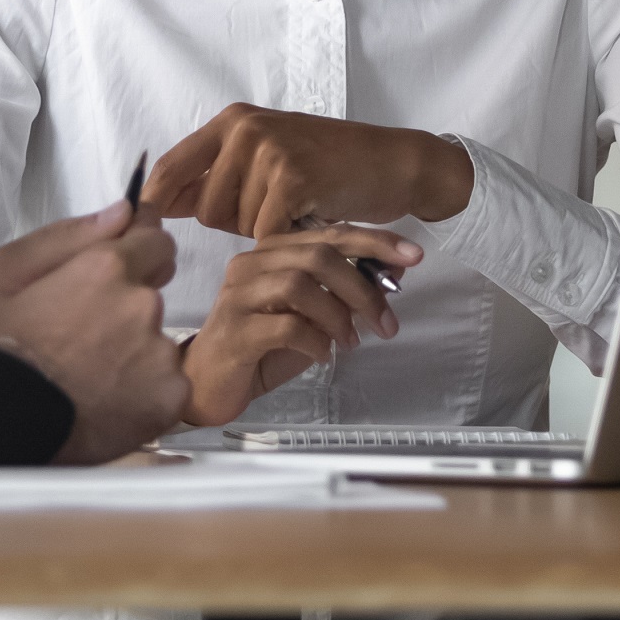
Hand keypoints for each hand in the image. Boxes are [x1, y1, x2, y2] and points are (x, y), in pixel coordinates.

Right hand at [0, 201, 190, 462]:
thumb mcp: (5, 282)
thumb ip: (69, 240)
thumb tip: (121, 213)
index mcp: (104, 269)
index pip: (155, 241)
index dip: (141, 253)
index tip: (131, 267)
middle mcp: (141, 304)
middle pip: (151, 297)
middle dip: (127, 311)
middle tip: (87, 341)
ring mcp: (160, 353)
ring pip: (157, 345)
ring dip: (134, 356)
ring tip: (90, 381)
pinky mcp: (171, 397)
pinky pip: (167, 388)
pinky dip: (144, 396)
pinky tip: (106, 406)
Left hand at [145, 106, 475, 240]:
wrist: (392, 162)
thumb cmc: (329, 167)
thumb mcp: (265, 161)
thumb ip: (215, 180)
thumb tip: (155, 205)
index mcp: (231, 121)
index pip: (171, 167)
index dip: (152, 204)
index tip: (140, 229)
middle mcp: (244, 128)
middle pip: (205, 209)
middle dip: (236, 223)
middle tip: (278, 207)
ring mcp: (269, 149)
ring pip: (237, 224)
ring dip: (266, 229)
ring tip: (299, 206)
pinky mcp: (293, 176)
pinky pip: (266, 231)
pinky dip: (288, 237)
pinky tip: (310, 216)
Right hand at [180, 225, 427, 427]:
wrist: (206, 385)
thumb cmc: (260, 349)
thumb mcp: (313, 319)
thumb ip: (345, 296)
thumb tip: (392, 274)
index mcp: (271, 253)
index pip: (329, 235)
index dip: (374, 242)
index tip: (413, 256)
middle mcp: (251, 265)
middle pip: (317, 255)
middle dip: (362, 286)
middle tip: (387, 321)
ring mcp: (238, 297)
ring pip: (300, 284)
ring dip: (338, 315)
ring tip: (351, 341)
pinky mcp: (234, 332)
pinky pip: (285, 326)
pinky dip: (315, 340)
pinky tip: (323, 355)